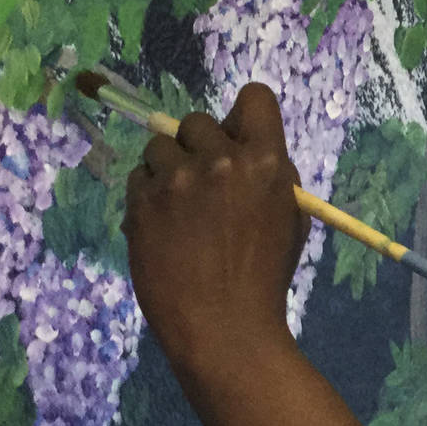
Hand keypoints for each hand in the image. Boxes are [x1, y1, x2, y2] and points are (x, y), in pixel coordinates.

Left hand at [124, 82, 306, 379]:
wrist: (223, 329)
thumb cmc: (264, 277)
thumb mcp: (289, 218)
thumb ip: (270, 174)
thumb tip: (241, 146)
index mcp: (265, 160)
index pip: (254, 97)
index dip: (244, 115)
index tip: (236, 138)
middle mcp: (219, 160)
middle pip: (197, 121)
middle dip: (198, 147)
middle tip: (202, 184)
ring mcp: (176, 180)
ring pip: (159, 146)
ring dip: (167, 169)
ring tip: (177, 209)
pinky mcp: (141, 203)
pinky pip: (137, 178)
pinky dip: (146, 197)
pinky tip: (161, 228)